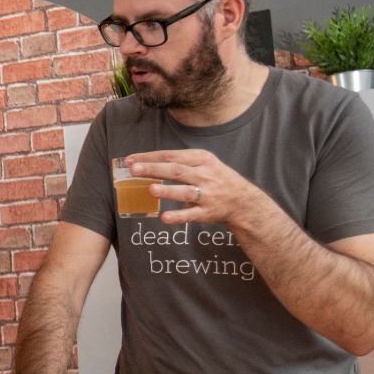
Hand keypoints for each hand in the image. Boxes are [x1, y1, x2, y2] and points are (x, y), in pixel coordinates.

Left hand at [126, 149, 271, 226]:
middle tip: (133, 170)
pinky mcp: (208, 212)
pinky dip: (178, 216)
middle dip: (154, 169)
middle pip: (176, 170)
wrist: (242, 201)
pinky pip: (192, 215)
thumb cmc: (216, 179)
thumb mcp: (204, 163)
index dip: (150, 157)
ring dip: (167, 191)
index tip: (130, 160)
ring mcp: (207, 195)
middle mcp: (205, 175)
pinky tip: (164, 217)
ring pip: (185, 191)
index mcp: (202, 159)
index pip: (172, 156)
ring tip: (150, 190)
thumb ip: (179, 162)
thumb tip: (145, 162)